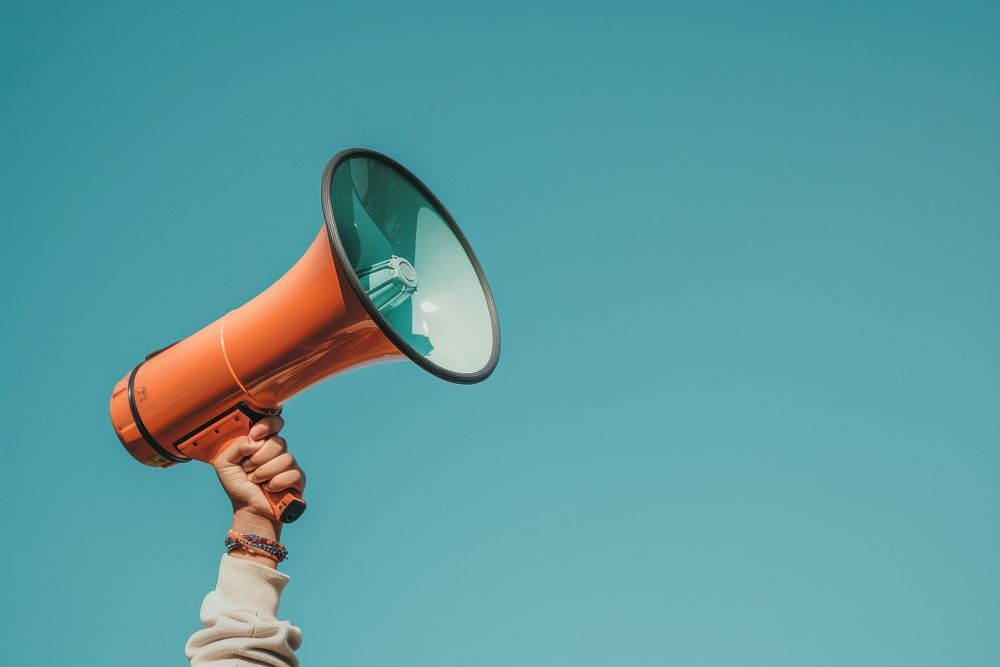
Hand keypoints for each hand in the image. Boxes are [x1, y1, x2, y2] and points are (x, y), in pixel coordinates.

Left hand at [212, 416, 305, 553]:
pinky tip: (269, 488)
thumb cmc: (238, 486)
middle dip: (259, 457)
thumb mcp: (225, 463)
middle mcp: (277, 451)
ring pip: (285, 458)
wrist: (248, 509)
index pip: (274, 423)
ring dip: (265, 472)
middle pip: (278, 442)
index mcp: (262, 443)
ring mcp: (289, 464)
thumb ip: (235, 445)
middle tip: (249, 468)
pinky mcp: (298, 479)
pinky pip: (292, 473)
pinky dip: (276, 482)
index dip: (267, 425)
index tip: (255, 435)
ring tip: (257, 481)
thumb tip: (255, 441)